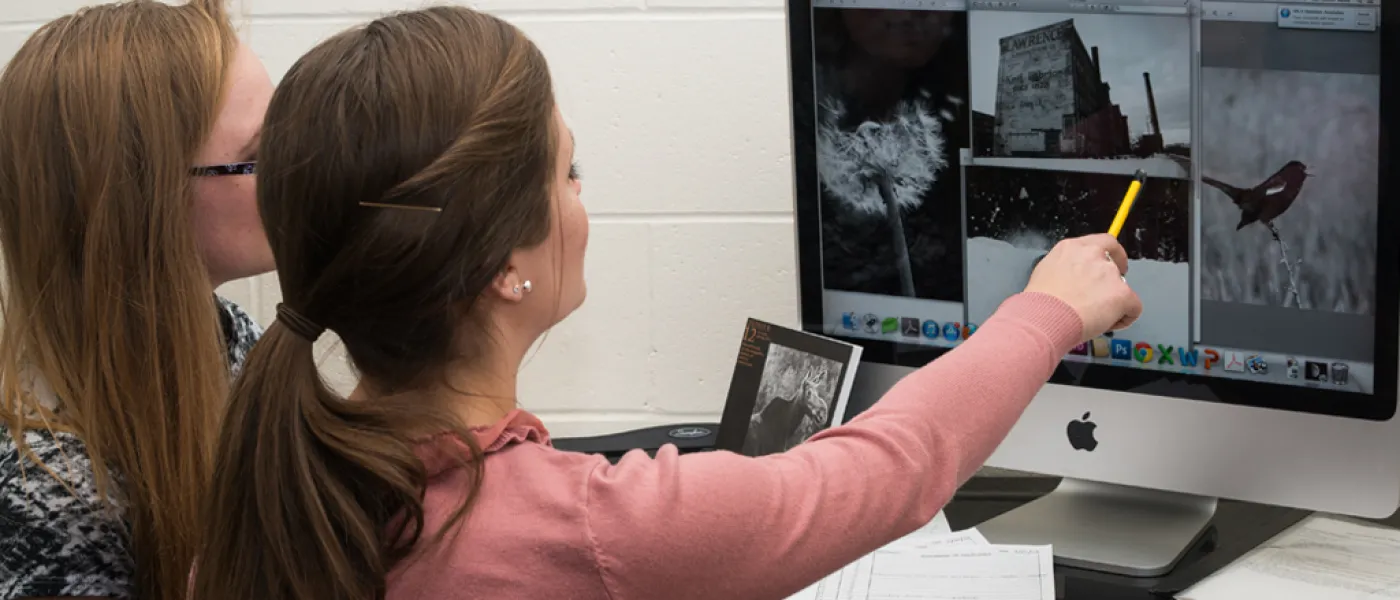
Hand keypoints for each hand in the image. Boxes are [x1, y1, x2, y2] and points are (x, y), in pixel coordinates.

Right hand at [1024, 234, 1142, 340]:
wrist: (1044, 318)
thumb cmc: (1038, 303)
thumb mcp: (1045, 273)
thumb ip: (1066, 269)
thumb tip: (1074, 279)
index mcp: (1072, 248)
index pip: (1104, 242)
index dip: (1113, 255)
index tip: (1115, 264)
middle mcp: (1093, 255)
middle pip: (1114, 266)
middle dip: (1109, 284)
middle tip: (1097, 300)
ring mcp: (1109, 274)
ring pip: (1122, 288)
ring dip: (1112, 302)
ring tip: (1093, 317)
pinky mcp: (1122, 294)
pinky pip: (1133, 307)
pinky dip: (1124, 318)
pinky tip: (1107, 325)